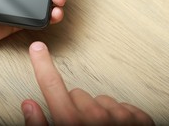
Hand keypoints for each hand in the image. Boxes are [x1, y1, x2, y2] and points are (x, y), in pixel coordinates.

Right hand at [22, 42, 154, 124]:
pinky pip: (121, 106)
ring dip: (97, 113)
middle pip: (77, 94)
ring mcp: (120, 116)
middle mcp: (96, 116)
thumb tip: (29, 105)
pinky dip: (118, 117)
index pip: (51, 85)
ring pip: (99, 100)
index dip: (42, 65)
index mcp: (71, 123)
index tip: (37, 49)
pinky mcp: (139, 119)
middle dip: (75, 108)